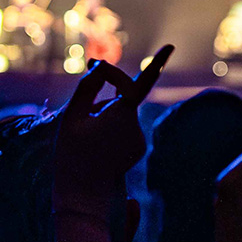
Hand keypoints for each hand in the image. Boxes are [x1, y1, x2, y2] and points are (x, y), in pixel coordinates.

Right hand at [51, 45, 173, 204]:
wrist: (82, 194)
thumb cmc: (71, 153)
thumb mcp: (72, 116)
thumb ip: (88, 86)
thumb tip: (103, 65)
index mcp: (122, 115)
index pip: (141, 83)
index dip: (156, 62)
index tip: (170, 47)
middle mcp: (136, 127)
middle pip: (122, 97)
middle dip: (104, 94)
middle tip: (83, 106)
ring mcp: (139, 140)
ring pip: (120, 112)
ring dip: (103, 114)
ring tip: (87, 136)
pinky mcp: (137, 148)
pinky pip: (123, 126)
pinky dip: (109, 127)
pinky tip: (96, 144)